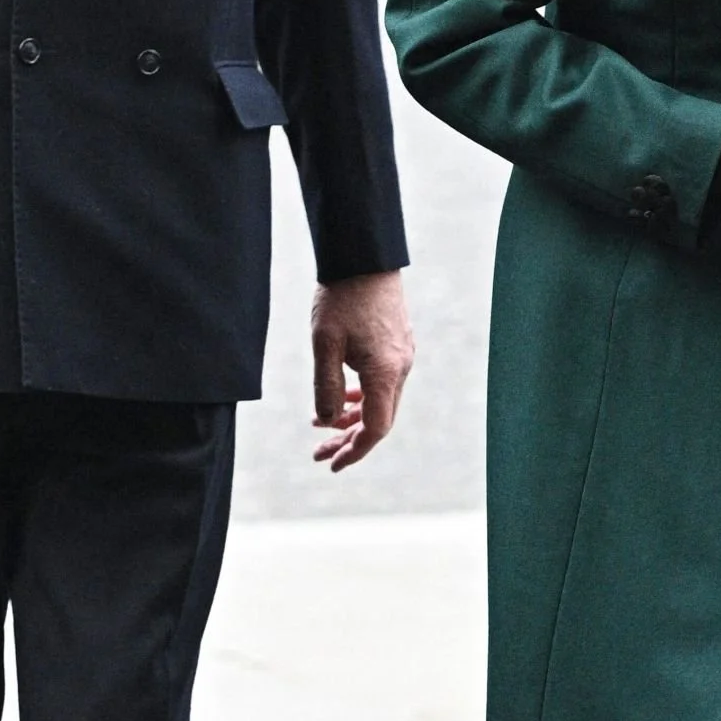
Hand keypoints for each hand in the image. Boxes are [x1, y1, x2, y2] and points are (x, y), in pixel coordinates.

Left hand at [310, 270, 413, 472]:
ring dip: (352, 418)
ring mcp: (402, 356)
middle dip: (348, 440)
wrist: (365, 256)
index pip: (375, 428)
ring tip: (321, 426)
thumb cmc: (342, 297)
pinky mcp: (397, 345)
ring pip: (380, 401)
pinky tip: (340, 397)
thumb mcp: (324, 344)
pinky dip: (360, 397)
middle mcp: (400, 368)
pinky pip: (382, 383)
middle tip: (318, 453)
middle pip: (379, 419)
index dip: (353, 451)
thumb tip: (327, 421)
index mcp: (386, 372)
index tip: (330, 464)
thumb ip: (326, 387)